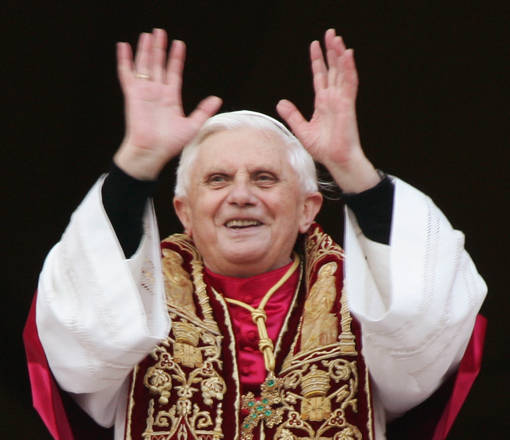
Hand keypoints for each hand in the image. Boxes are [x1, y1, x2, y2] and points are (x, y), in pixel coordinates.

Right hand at [114, 29, 221, 179]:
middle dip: (160, 48)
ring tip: (148, 34)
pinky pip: (127, 74)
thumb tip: (217, 98)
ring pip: (145, 65)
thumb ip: (203, 111)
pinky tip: (124, 46)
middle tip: (160, 32)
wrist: (152, 152)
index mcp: (171, 98)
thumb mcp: (192, 125)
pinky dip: (125, 60)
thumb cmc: (170, 144)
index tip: (179, 44)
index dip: (176, 58)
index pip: (174, 72)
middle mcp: (157, 92)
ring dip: (146, 50)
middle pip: (158, 65)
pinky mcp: (133, 95)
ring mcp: (145, 92)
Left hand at [277, 29, 378, 192]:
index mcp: (323, 103)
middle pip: (332, 69)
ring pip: (341, 72)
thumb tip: (281, 102)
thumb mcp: (302, 129)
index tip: (314, 46)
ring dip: (339, 54)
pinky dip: (349, 68)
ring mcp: (341, 100)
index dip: (318, 61)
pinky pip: (349, 82)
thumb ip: (292, 115)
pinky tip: (347, 54)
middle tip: (329, 33)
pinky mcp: (347, 104)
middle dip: (330, 51)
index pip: (320, 76)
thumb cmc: (323, 149)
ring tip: (336, 38)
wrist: (336, 160)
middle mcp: (333, 98)